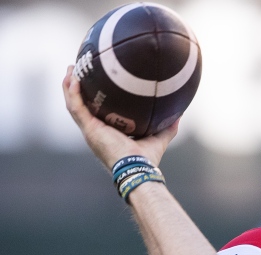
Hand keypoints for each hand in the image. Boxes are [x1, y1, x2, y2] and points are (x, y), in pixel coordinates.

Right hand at [62, 66, 178, 170]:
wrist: (139, 168)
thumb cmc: (146, 159)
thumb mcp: (158, 138)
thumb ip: (167, 127)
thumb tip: (179, 115)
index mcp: (107, 132)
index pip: (96, 111)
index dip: (92, 97)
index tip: (95, 81)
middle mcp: (96, 131)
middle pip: (81, 105)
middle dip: (76, 87)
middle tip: (76, 69)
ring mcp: (90, 130)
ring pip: (74, 104)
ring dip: (69, 86)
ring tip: (70, 69)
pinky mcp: (90, 130)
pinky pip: (76, 108)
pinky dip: (73, 94)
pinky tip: (74, 79)